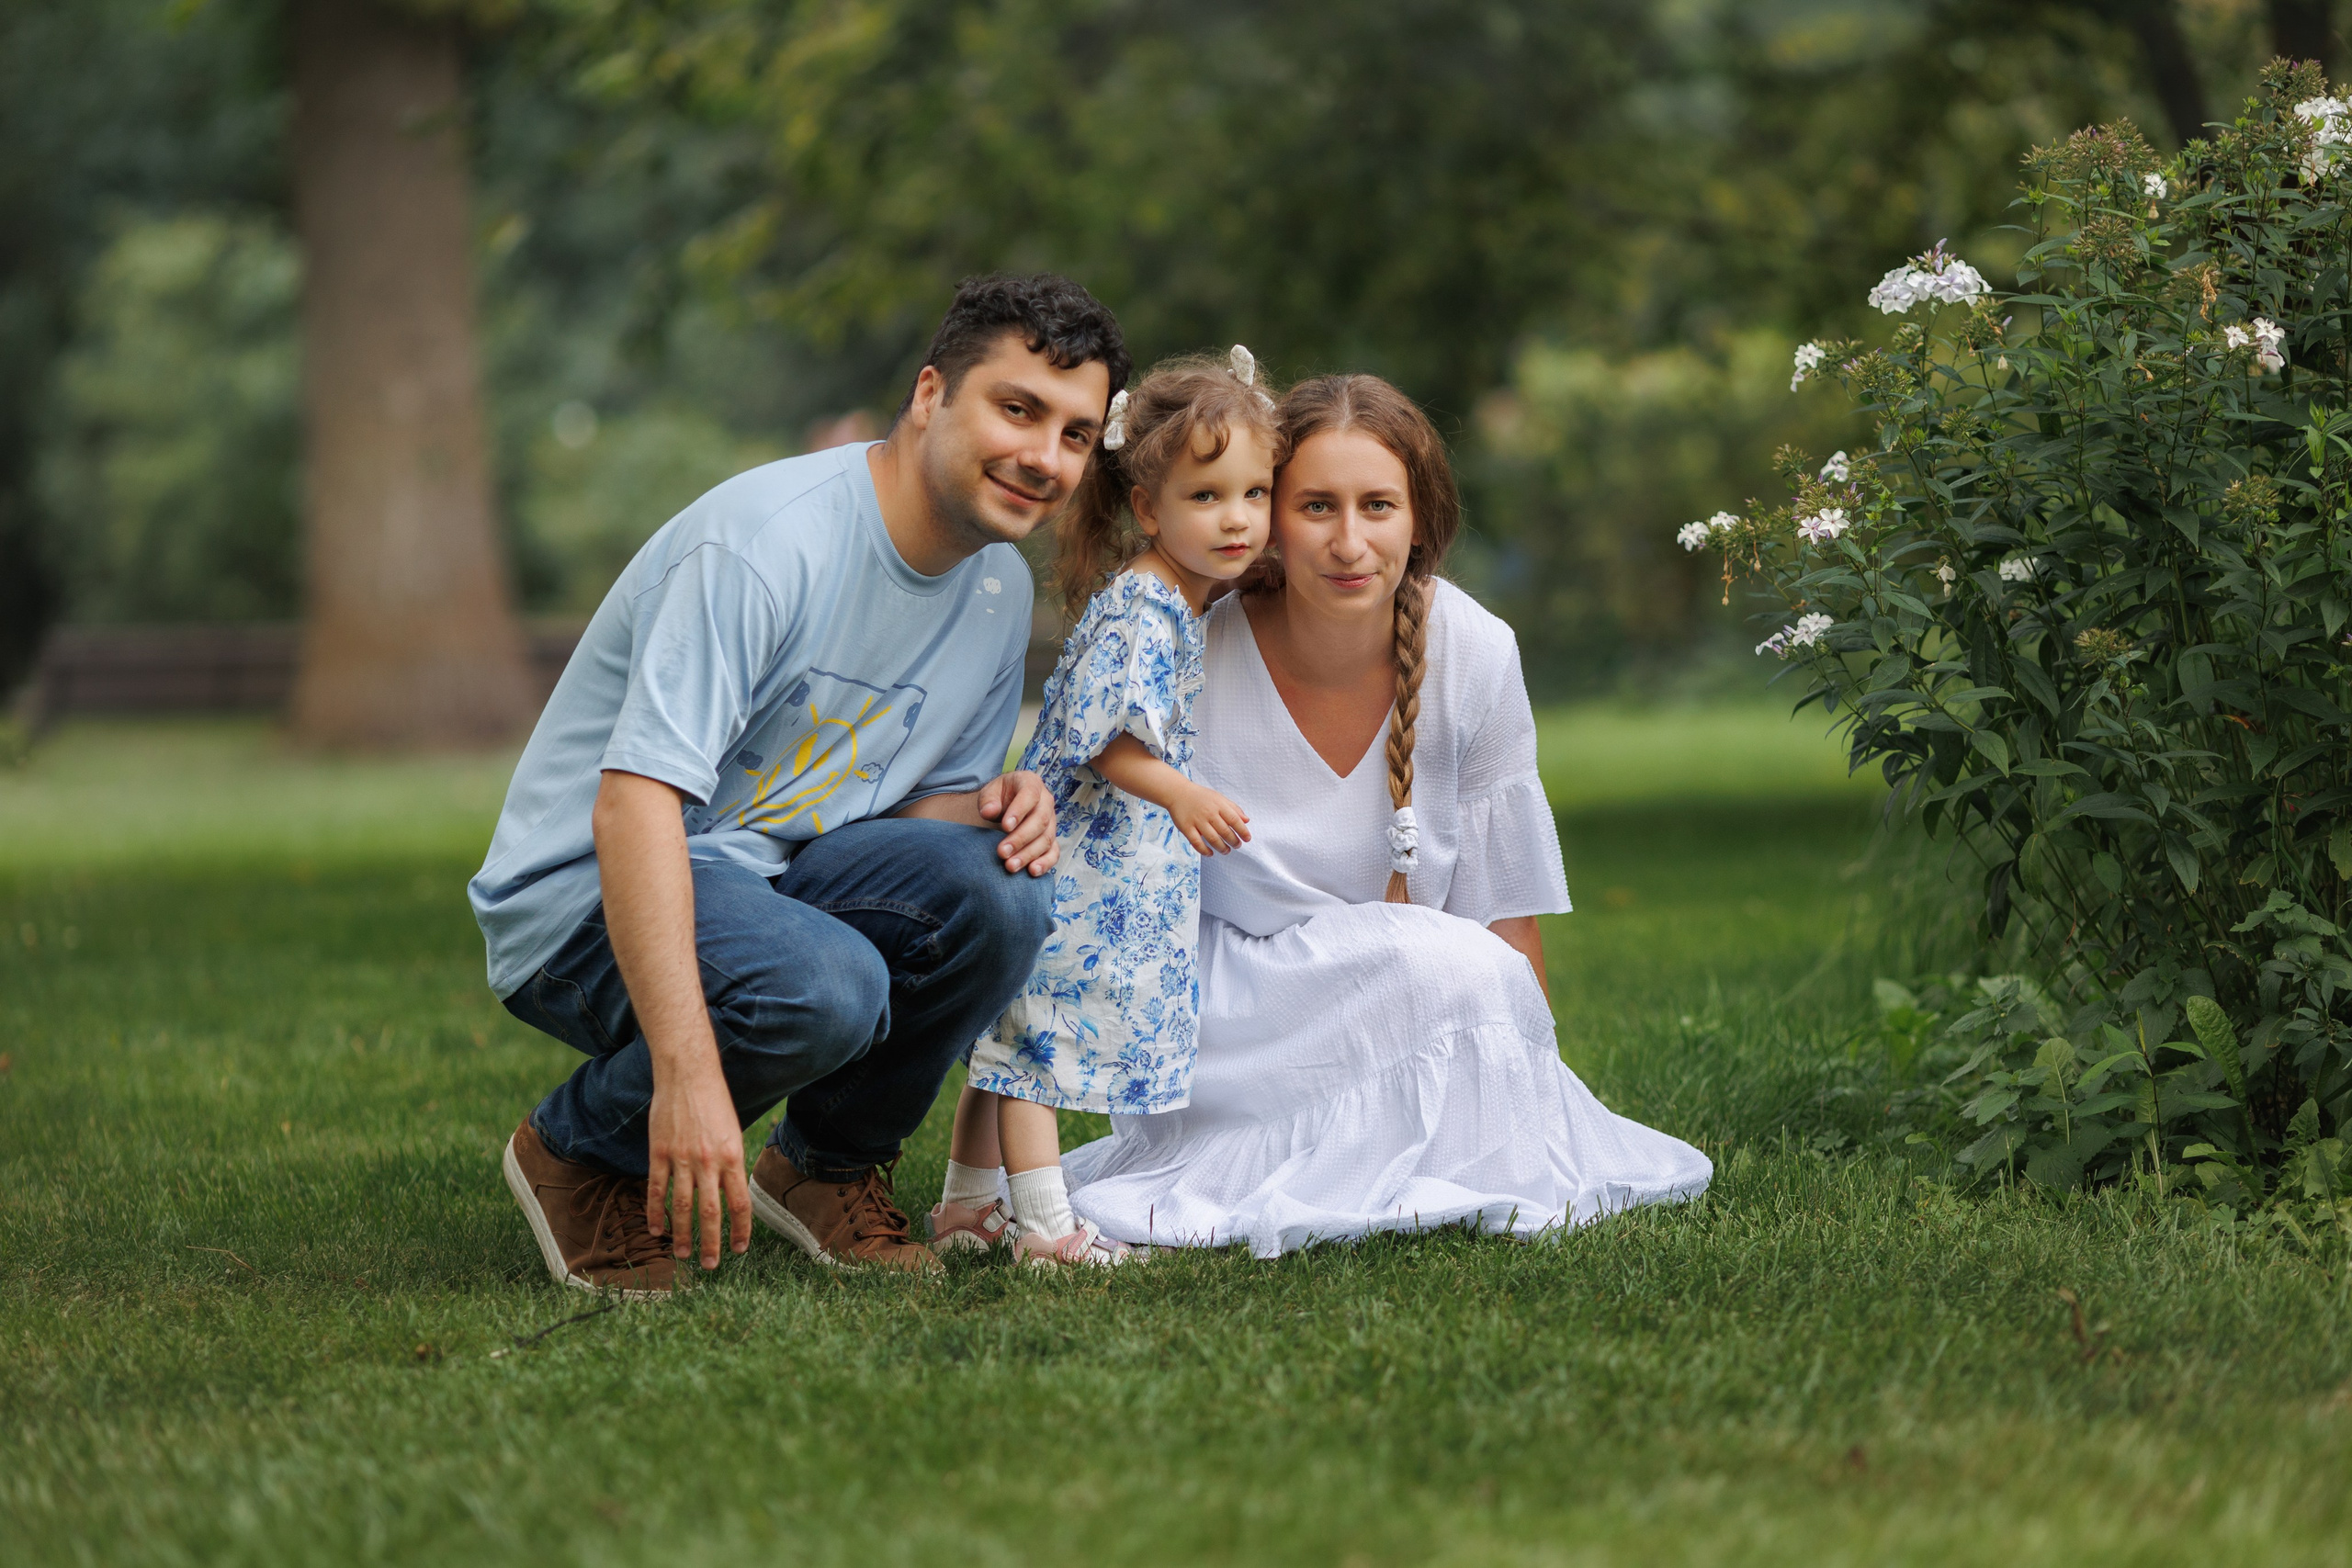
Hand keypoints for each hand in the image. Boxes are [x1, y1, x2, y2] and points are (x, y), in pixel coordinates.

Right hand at [644, 1056, 751, 1268]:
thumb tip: (728, 1196)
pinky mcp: (659, 1152)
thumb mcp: (733, 1133)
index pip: (740, 1204)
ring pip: (682, 1206)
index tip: (740, 1249)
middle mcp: (708, 1161)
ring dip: (682, 1235)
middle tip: (709, 1265)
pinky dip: (655, 1212)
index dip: (741, 1230)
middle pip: (711, 1213)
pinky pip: (656, 1189)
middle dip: (711, 1244)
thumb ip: (730, 1165)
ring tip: (683, 1254)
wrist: (688, 1074)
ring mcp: (681, 1158)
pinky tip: (656, 1229)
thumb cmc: (715, 1103)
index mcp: (732, 1156)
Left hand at [979, 770, 1058, 875]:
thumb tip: (989, 811)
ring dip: (1029, 854)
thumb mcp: (989, 792)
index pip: (1030, 795)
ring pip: (1046, 839)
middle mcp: (1046, 802)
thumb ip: (988, 800)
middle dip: (1021, 838)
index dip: (1019, 811)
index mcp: (1031, 783)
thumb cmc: (998, 797)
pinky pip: (1054, 852)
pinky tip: (1032, 871)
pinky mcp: (1051, 839)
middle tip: (1002, 852)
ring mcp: (1051, 822)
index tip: (1005, 826)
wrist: (1005, 806)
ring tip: (1010, 866)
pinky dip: (1045, 863)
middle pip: (1040, 821)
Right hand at [1170, 782, 1250, 854]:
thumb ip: (1234, 808)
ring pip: (1213, 839)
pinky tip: (1210, 853)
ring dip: (1222, 848)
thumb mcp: (1219, 797)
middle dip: (1234, 842)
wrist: (1178, 793)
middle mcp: (1209, 813)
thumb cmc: (1201, 796)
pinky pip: (1197, 843)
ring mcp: (1197, 821)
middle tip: (1237, 845)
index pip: (1235, 820)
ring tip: (1226, 851)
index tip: (1247, 839)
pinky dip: (1205, 851)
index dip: (1243, 831)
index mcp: (1219, 805)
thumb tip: (1247, 820)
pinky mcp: (1186, 828)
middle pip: (1225, 832)